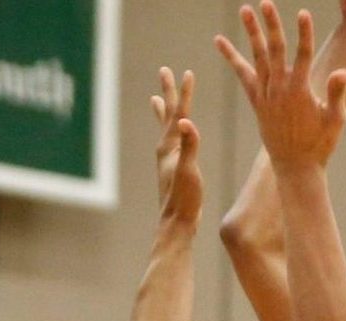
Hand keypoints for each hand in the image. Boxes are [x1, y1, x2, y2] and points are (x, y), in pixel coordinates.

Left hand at [151, 67, 202, 224]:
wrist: (176, 223)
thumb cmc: (184, 199)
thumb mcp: (189, 170)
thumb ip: (189, 145)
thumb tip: (185, 121)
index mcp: (169, 147)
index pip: (179, 113)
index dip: (184, 93)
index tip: (188, 72)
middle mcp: (165, 150)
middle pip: (166, 114)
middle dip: (167, 92)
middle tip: (164, 71)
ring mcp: (168, 159)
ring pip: (165, 127)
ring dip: (163, 111)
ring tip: (156, 98)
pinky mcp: (172, 167)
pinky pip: (170, 141)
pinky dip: (169, 131)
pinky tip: (171, 135)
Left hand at [216, 3, 345, 172]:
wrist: (295, 166)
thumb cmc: (320, 143)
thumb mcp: (334, 120)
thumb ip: (336, 94)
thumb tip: (342, 71)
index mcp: (300, 92)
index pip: (302, 55)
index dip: (303, 34)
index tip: (302, 13)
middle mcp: (279, 90)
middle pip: (274, 50)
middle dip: (270, 25)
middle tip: (264, 2)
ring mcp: (265, 95)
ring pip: (256, 58)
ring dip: (251, 33)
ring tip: (244, 10)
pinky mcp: (257, 101)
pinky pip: (242, 74)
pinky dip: (232, 57)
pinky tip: (220, 41)